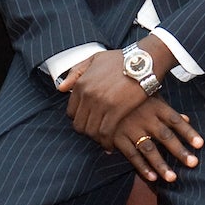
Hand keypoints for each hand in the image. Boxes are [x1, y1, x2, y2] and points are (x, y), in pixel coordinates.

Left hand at [58, 40, 174, 140]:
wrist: (143, 61)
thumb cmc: (121, 59)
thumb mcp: (94, 59)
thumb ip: (76, 72)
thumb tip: (61, 88)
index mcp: (81, 84)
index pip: (71, 112)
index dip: (79, 120)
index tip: (88, 122)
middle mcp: (88, 95)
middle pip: (79, 124)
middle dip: (87, 131)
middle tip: (96, 134)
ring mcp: (101, 103)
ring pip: (91, 131)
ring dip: (96, 139)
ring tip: (103, 140)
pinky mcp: (116, 110)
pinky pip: (105, 133)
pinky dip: (106, 142)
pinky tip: (110, 145)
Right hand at [108, 96, 201, 182]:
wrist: (101, 93)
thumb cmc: (132, 95)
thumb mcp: (151, 97)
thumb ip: (168, 110)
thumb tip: (187, 118)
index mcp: (155, 107)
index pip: (175, 121)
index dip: (188, 132)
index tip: (200, 144)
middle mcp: (145, 118)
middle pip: (165, 136)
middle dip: (179, 151)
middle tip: (193, 163)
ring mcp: (130, 128)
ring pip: (148, 149)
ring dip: (161, 165)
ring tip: (173, 178)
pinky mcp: (117, 137)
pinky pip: (131, 155)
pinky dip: (142, 167)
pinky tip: (152, 178)